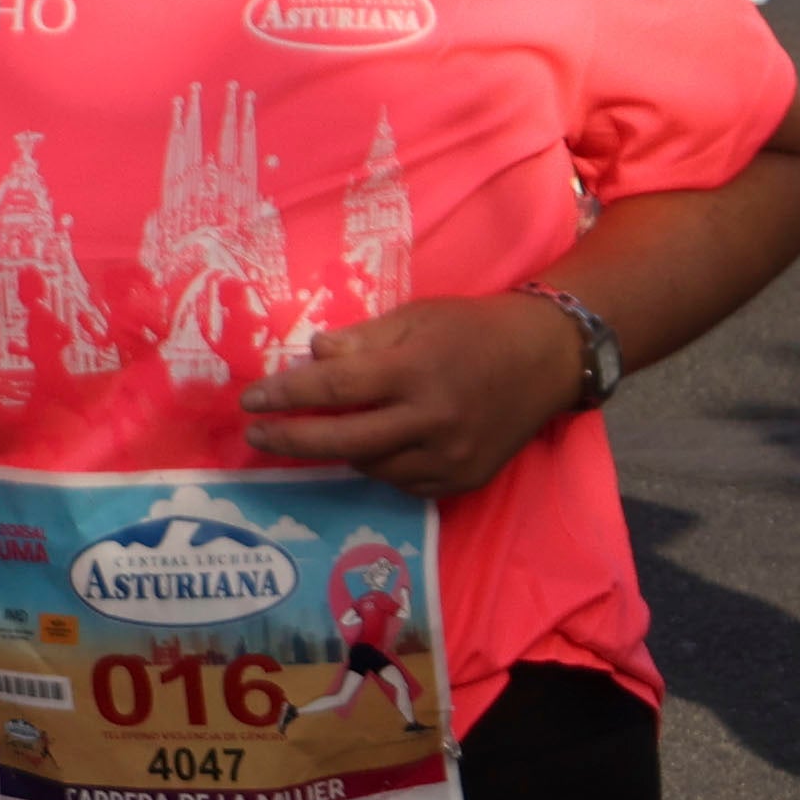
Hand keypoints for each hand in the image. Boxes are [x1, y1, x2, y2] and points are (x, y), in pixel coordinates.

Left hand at [240, 293, 587, 496]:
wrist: (548, 358)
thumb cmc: (476, 327)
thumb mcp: (418, 317)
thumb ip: (363, 341)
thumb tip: (312, 358)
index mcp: (416, 370)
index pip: (335, 389)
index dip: (286, 395)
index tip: (251, 400)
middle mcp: (431, 419)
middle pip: (342, 441)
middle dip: (291, 440)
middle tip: (257, 437)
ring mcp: (449, 456)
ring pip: (371, 467)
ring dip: (342, 450)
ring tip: (331, 432)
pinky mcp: (463, 479)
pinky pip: (403, 482)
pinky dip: (382, 465)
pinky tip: (380, 445)